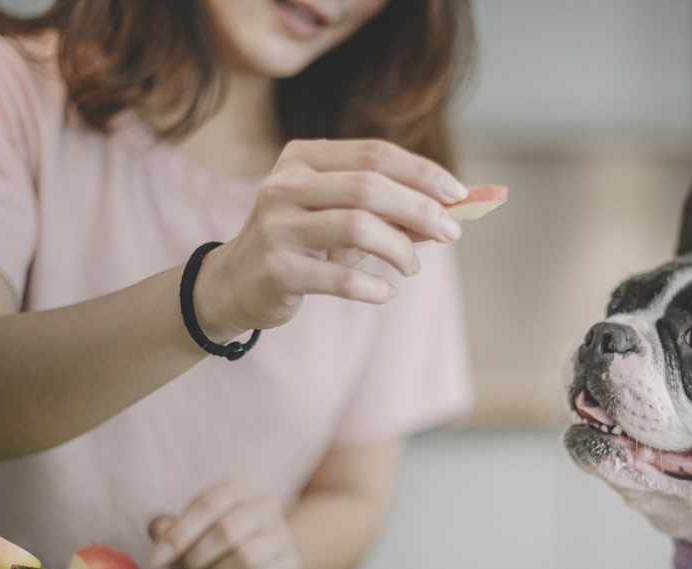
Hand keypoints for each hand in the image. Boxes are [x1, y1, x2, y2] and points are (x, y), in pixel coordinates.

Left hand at [148, 476, 301, 568]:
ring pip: (244, 556)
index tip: (158, 558)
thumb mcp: (192, 525)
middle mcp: (264, 504)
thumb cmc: (219, 538)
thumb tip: (159, 533)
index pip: (207, 504)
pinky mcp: (291, 560)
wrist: (269, 550)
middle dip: (195, 557)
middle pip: (225, 531)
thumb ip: (168, 526)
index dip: (179, 533)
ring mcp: (282, 532)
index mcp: (236, 488)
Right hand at [193, 138, 467, 340]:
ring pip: (357, 227)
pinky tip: (386, 292)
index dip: (421, 172)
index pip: (373, 154)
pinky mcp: (276, 268)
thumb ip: (381, 209)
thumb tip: (446, 212)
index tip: (458, 193)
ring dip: (400, 249)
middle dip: (420, 210)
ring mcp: (276, 226)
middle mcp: (284, 185)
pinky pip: (340, 276)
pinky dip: (374, 286)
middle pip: (368, 187)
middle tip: (451, 233)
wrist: (233, 284)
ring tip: (411, 267)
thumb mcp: (333, 215)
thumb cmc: (300, 244)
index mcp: (302, 159)